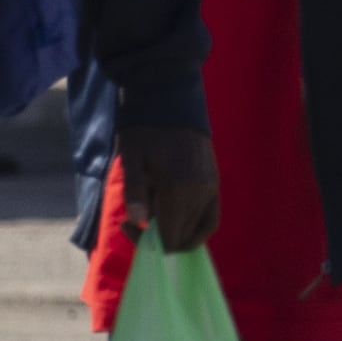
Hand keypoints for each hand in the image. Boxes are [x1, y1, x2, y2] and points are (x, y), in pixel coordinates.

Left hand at [120, 120, 219, 252]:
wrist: (170, 98)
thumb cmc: (144, 128)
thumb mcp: (130, 157)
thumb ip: (135, 192)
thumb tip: (139, 223)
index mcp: (177, 188)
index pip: (169, 237)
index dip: (147, 242)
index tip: (127, 225)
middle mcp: (200, 192)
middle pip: (183, 236)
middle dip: (158, 237)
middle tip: (133, 220)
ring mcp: (211, 187)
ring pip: (198, 229)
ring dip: (175, 230)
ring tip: (153, 215)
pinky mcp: (214, 181)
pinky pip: (210, 217)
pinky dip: (195, 226)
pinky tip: (176, 218)